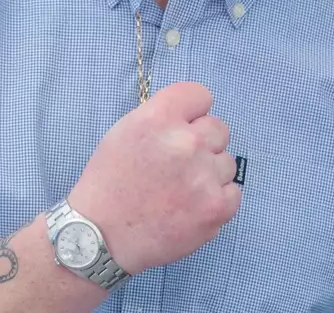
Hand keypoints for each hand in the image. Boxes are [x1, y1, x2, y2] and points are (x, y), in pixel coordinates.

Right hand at [68, 82, 239, 274]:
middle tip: (179, 166)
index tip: (182, 128)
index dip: (191, 113)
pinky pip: (233, 192)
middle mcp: (185, 142)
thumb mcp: (125, 133)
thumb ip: (162, 117)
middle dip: (203, 143)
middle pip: (219, 128)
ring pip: (226, 162)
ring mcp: (204, 176)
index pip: (200, 95)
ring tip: (180, 192)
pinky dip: (216, 200)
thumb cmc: (108, 185)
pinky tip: (191, 208)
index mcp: (158, 118)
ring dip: (209, 174)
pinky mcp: (216, 207)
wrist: (100, 238)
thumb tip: (193, 116)